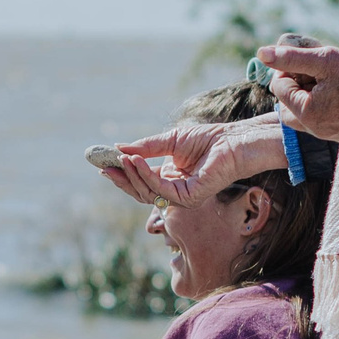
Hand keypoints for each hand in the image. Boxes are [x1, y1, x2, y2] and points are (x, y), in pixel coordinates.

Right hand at [112, 115, 287, 205]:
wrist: (234, 140)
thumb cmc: (208, 140)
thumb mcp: (169, 141)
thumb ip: (146, 148)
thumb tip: (119, 148)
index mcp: (171, 180)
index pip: (142, 183)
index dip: (123, 175)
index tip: (104, 165)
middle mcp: (176, 192)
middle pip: (141, 192)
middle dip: (121, 179)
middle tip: (104, 167)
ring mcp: (183, 197)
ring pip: (148, 192)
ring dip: (132, 174)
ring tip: (122, 158)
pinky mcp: (190, 198)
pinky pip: (161, 189)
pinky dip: (146, 175)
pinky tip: (136, 160)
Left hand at [258, 40, 338, 142]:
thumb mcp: (325, 60)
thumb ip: (291, 57)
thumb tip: (261, 53)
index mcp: (306, 112)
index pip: (279, 87)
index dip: (290, 69)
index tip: (309, 61)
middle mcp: (313, 129)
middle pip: (286, 104)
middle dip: (295, 86)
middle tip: (316, 73)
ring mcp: (326, 135)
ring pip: (301, 114)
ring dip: (307, 96)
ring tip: (327, 82)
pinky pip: (318, 121)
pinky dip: (321, 106)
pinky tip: (338, 94)